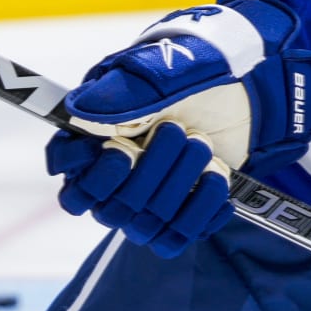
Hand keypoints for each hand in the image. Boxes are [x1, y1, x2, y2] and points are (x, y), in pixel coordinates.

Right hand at [47, 0, 310, 256]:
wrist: (240, 84)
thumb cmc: (190, 73)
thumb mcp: (156, 72)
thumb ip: (118, 92)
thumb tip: (81, 113)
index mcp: (94, 144)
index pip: (70, 180)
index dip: (88, 173)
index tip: (119, 147)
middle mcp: (115, 180)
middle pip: (111, 207)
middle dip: (149, 170)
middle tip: (177, 131)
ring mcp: (147, 203)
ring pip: (143, 225)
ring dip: (177, 187)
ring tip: (203, 145)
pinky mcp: (180, 217)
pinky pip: (177, 238)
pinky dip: (200, 213)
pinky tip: (217, 180)